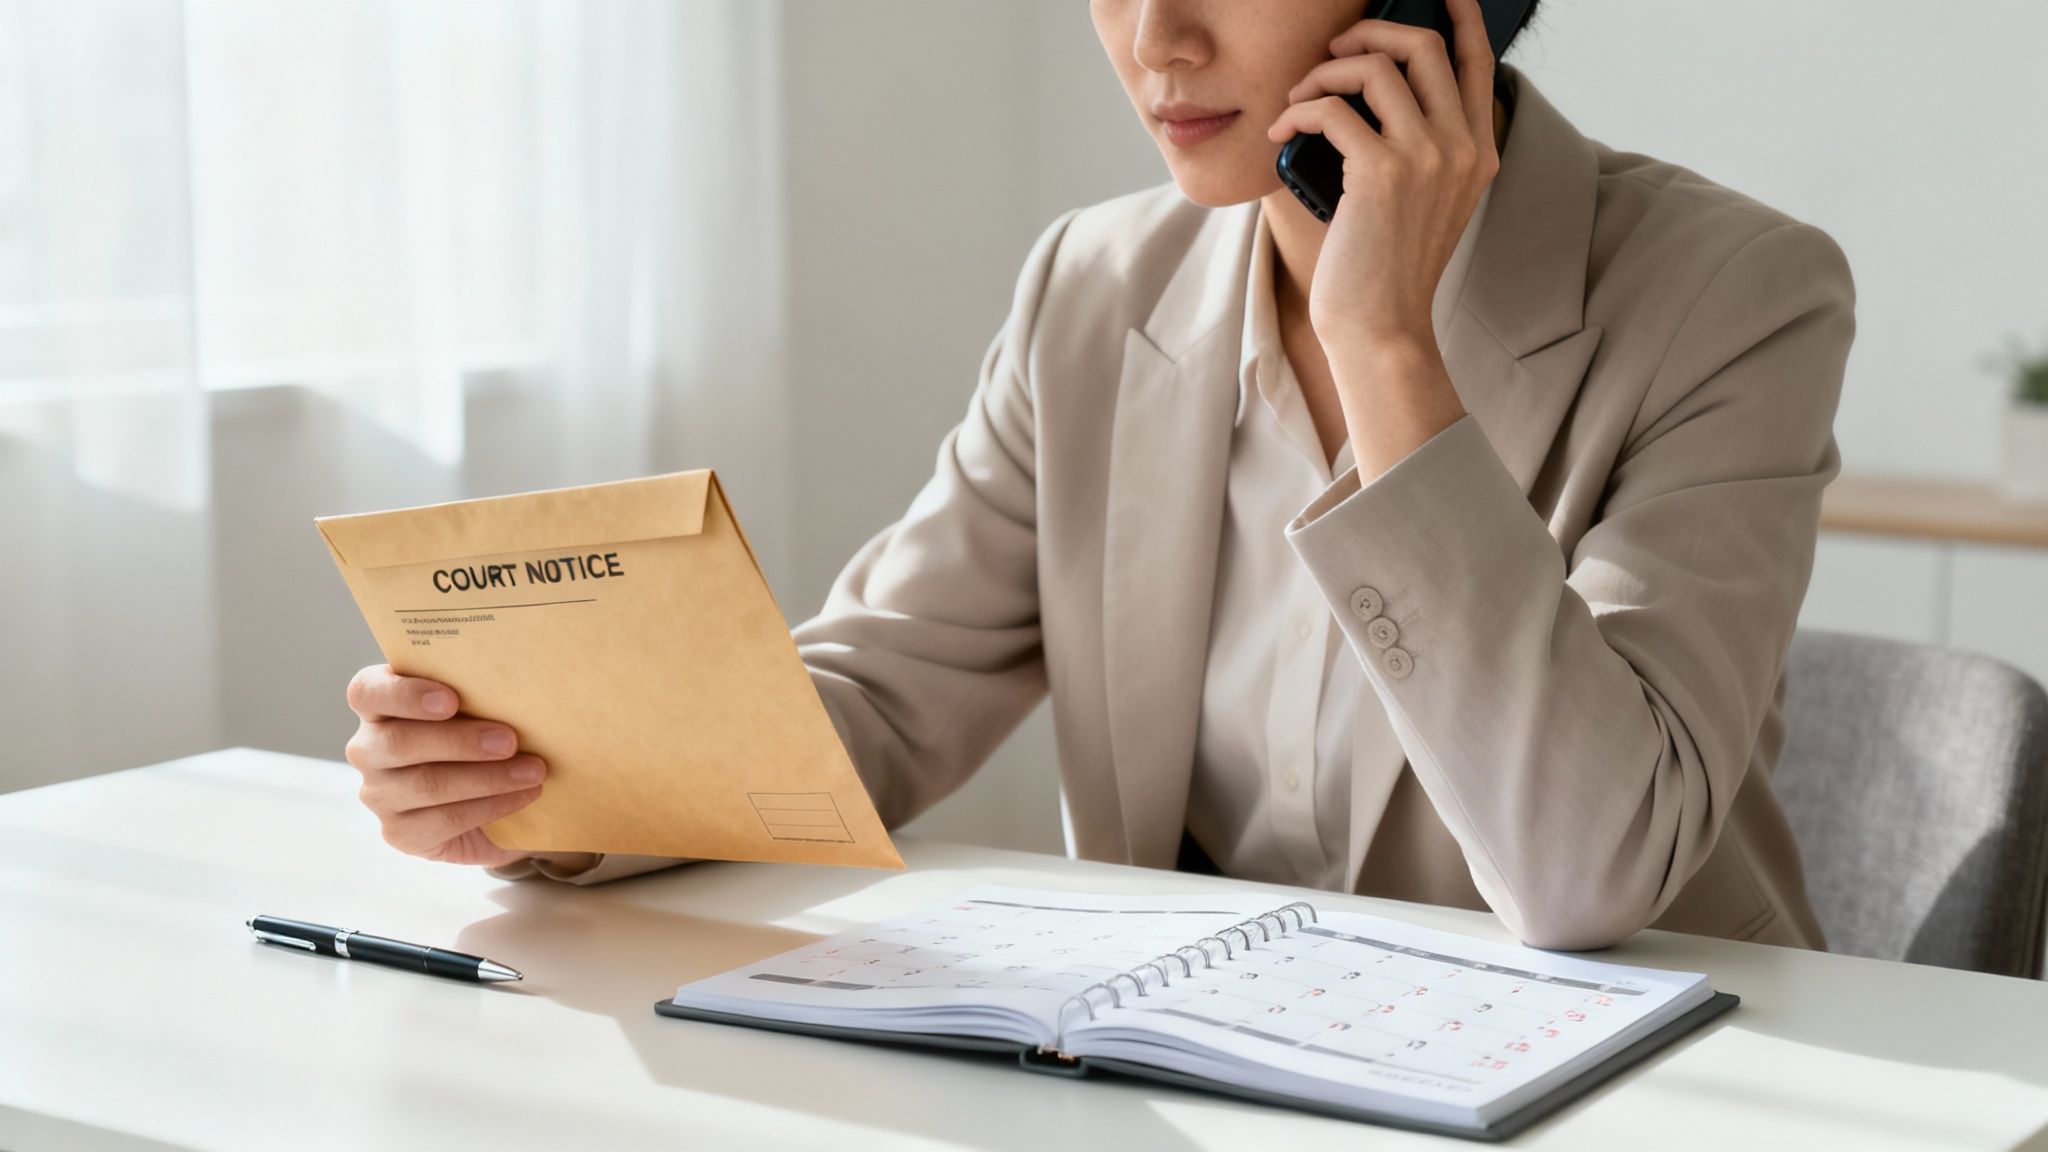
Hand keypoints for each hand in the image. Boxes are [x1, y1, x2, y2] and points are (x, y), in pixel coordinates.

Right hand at [344, 664, 547, 867]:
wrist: (491, 803)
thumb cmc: (481, 736)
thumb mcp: (477, 707)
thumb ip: (478, 691)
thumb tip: (517, 682)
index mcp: (378, 705)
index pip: (367, 692)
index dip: (405, 695)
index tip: (451, 700)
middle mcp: (368, 749)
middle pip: (399, 743)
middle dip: (460, 741)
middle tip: (510, 740)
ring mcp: (379, 794)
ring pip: (426, 785)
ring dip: (487, 777)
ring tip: (533, 771)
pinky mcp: (400, 832)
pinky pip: (443, 820)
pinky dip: (490, 806)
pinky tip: (522, 796)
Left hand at [1263, 0, 1500, 358]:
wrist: (1381, 326)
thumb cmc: (1386, 267)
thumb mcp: (1421, 201)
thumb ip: (1419, 147)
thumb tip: (1372, 89)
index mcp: (1478, 151)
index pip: (1477, 61)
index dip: (1459, 15)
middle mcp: (1462, 147)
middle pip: (1425, 45)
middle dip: (1370, 33)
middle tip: (1333, 52)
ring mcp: (1427, 156)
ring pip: (1376, 67)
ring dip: (1324, 73)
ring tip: (1298, 98)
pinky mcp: (1383, 172)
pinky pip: (1332, 109)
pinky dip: (1298, 110)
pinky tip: (1282, 131)